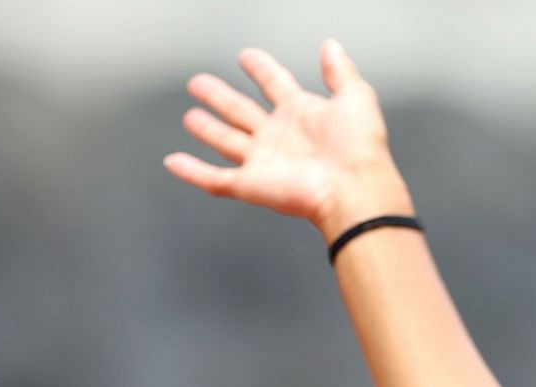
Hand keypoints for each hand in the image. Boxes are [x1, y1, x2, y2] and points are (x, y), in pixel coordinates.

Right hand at [165, 39, 399, 229]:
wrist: (354, 190)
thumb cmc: (361, 150)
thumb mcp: (355, 97)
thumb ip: (340, 71)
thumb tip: (332, 46)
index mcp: (302, 115)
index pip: (275, 84)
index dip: (261, 69)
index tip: (247, 57)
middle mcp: (280, 137)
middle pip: (242, 111)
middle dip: (220, 97)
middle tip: (199, 82)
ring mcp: (264, 162)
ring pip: (226, 142)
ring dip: (207, 129)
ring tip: (190, 116)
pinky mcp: (251, 185)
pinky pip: (214, 179)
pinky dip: (192, 172)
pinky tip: (174, 162)